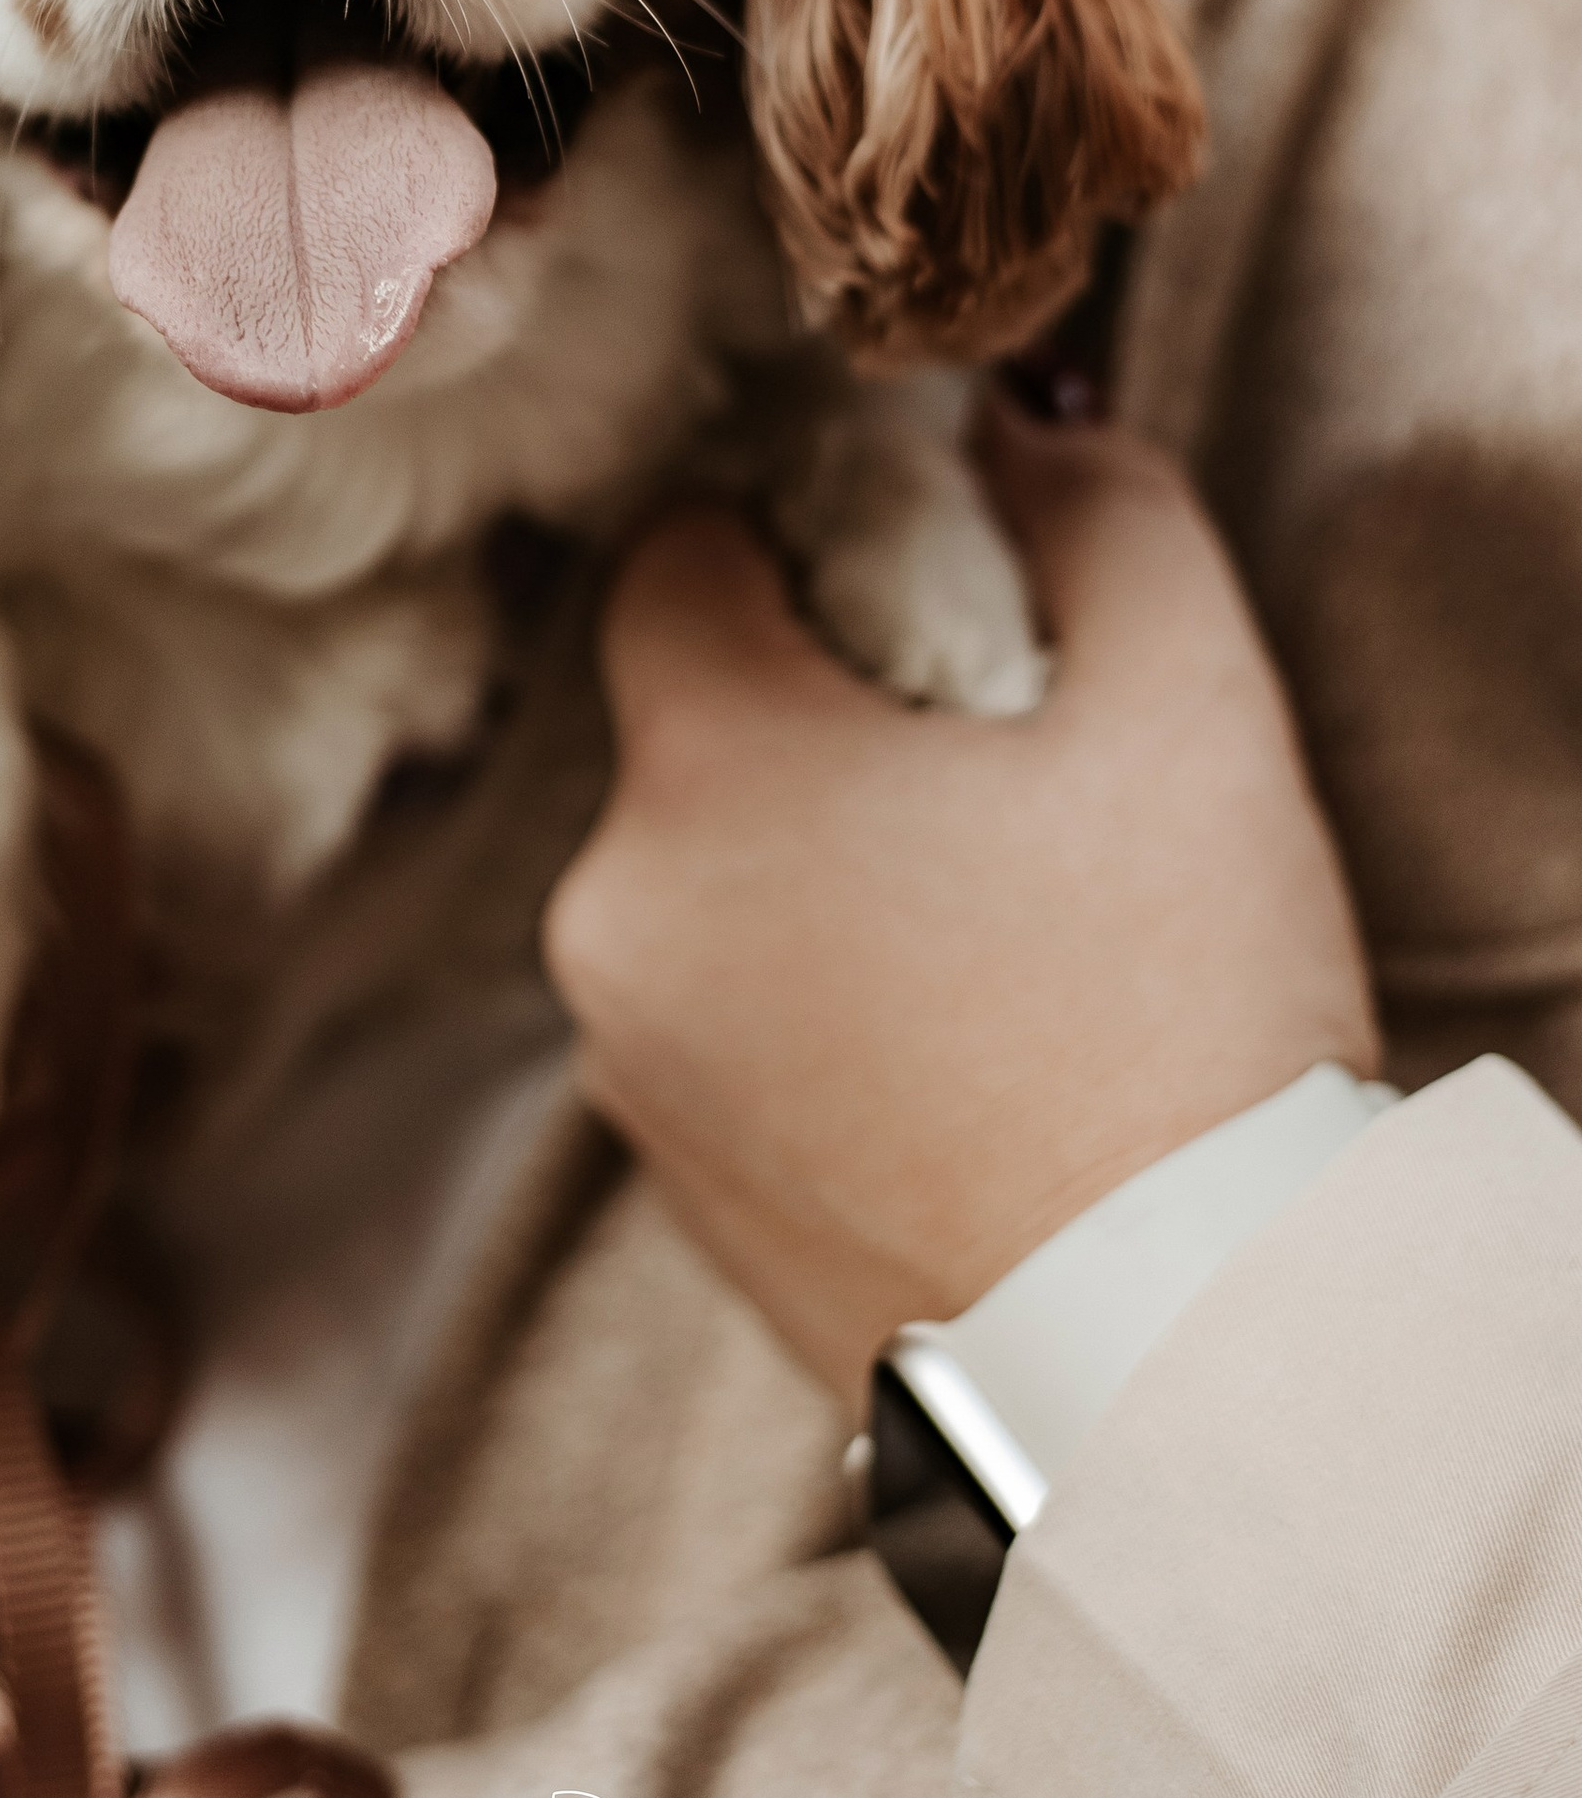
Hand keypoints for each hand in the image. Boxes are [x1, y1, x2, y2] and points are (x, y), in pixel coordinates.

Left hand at [544, 398, 1379, 1399]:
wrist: (1169, 1359)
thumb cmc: (1178, 1023)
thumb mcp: (1187, 709)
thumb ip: (1097, 515)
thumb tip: (1018, 437)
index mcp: (704, 772)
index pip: (670, 561)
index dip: (786, 536)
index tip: (908, 575)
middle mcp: (610, 916)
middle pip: (690, 732)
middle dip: (821, 717)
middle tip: (992, 771)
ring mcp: (627, 1071)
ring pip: (702, 882)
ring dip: (813, 867)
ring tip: (993, 929)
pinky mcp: (670, 1190)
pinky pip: (715, 1020)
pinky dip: (806, 1000)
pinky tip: (954, 1045)